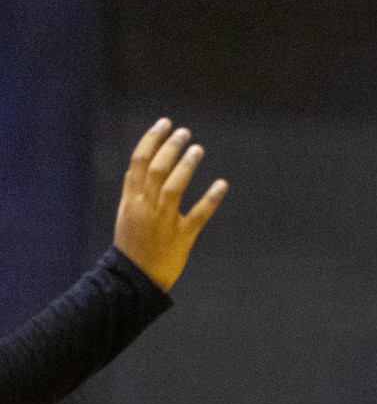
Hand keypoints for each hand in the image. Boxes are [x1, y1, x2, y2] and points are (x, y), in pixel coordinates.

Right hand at [114, 119, 228, 291]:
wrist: (133, 280)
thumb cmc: (132, 244)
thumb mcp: (126, 214)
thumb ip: (135, 190)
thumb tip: (142, 163)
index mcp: (130, 200)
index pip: (138, 163)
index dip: (151, 140)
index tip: (164, 123)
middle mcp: (145, 207)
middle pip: (156, 170)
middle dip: (169, 147)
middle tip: (184, 132)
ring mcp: (163, 222)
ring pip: (173, 188)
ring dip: (186, 166)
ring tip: (198, 148)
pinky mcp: (182, 237)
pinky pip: (198, 215)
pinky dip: (211, 199)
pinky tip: (222, 184)